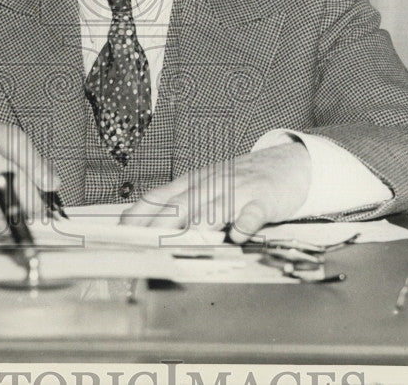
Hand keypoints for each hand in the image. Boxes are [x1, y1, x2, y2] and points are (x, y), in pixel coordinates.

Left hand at [118, 142, 311, 241]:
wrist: (287, 164)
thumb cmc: (243, 180)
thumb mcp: (208, 185)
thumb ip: (181, 204)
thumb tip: (145, 225)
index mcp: (194, 182)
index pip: (160, 196)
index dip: (140, 213)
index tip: (120, 231)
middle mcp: (212, 184)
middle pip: (182, 203)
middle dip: (161, 224)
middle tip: (144, 244)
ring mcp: (238, 190)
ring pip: (214, 206)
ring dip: (199, 223)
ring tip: (183, 241)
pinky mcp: (264, 198)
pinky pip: (252, 212)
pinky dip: (244, 223)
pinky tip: (237, 234)